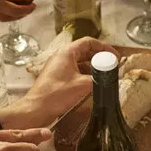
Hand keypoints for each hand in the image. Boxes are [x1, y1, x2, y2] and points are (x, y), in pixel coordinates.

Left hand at [0, 37, 118, 129]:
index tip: (114, 55)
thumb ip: (99, 79)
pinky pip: (75, 71)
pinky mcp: (57, 77)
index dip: (104, 47)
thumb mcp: (82, 85)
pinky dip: (85, 74)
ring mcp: (58, 66)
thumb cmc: (56, 94)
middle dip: (100, 57)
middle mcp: (62, 56)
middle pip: (85, 51)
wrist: (37, 109)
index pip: (89, 42)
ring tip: (105, 74)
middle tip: (112, 64)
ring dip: (93, 66)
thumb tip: (110, 78)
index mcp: (67, 52)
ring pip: (80, 62)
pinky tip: (93, 83)